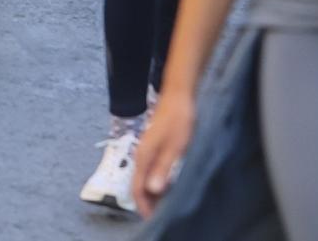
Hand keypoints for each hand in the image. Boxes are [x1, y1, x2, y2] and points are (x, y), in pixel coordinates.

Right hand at [131, 90, 195, 216]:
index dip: (144, 206)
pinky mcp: (153, 146)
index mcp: (144, 156)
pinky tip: (167, 186)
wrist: (178, 95)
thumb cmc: (179, 119)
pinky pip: (150, 170)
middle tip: (161, 216)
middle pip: (138, 184)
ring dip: (152, 193)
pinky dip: (156, 182)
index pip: (137, 188)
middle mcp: (141, 154)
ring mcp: (146, 150)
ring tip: (165, 205)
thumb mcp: (175, 147)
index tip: (153, 220)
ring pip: (144, 177)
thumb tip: (152, 190)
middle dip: (147, 202)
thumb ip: (163, 168)